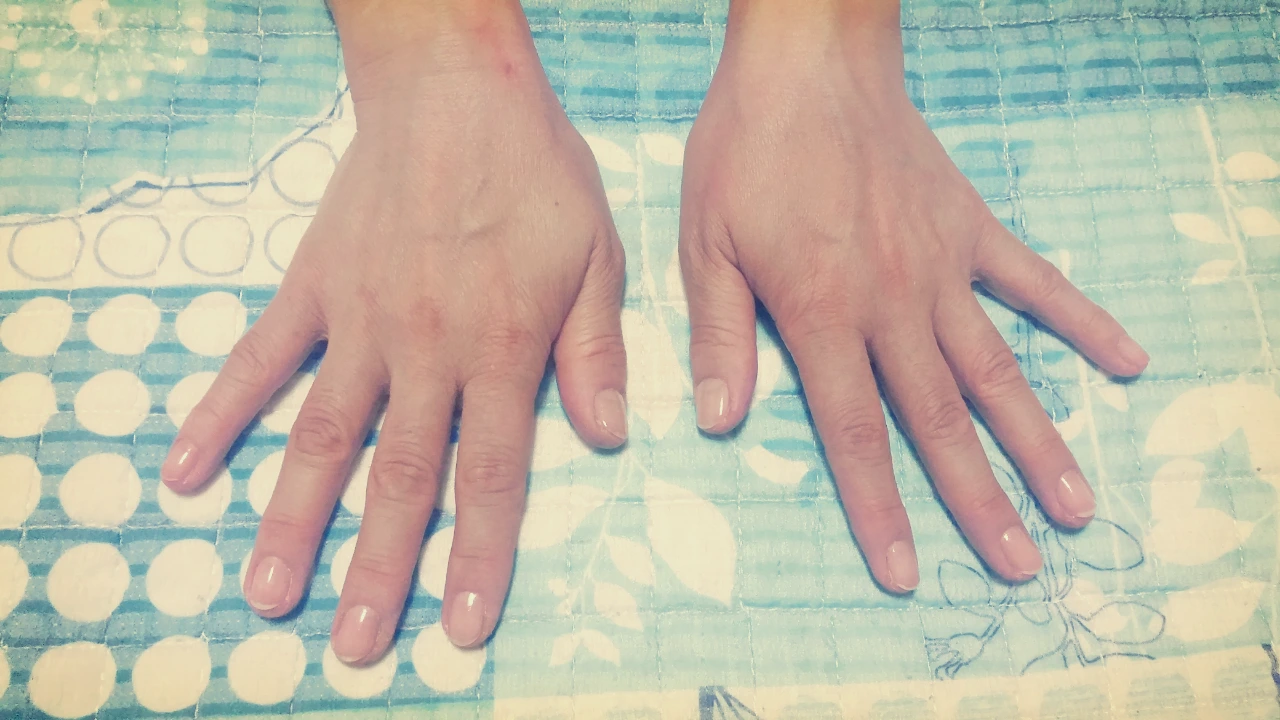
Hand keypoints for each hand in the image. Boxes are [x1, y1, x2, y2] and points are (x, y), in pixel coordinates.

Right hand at [161, 3, 626, 662]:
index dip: (478, 558)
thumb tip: (604, 436)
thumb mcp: (596, 257)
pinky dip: (221, 413)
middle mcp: (423, 351)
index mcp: (500, 350)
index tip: (463, 628)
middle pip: (398, 478)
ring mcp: (359, 323)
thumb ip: (592, 350)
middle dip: (378, 569)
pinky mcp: (313, 288)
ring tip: (266, 592)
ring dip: (294, 520)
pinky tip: (186, 471)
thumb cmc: (536, 172)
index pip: (491, 476)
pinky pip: (258, 360)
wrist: (455, 89)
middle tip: (354, 645)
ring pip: (322, 438)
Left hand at [679, 6, 1147, 590]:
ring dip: (1039, 440)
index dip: (879, 509)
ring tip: (1077, 503)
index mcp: (824, 315)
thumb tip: (719, 421)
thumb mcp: (706, 243)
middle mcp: (893, 304)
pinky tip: (1126, 362)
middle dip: (978, 501)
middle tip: (1020, 567)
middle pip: (941, 421)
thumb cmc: (746, 149)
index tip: (905, 574)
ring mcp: (941, 267)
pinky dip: (1080, 321)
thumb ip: (720, 334)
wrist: (808, 61)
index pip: (855, 433)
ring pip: (997, 370)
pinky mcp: (969, 230)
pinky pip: (1035, 282)